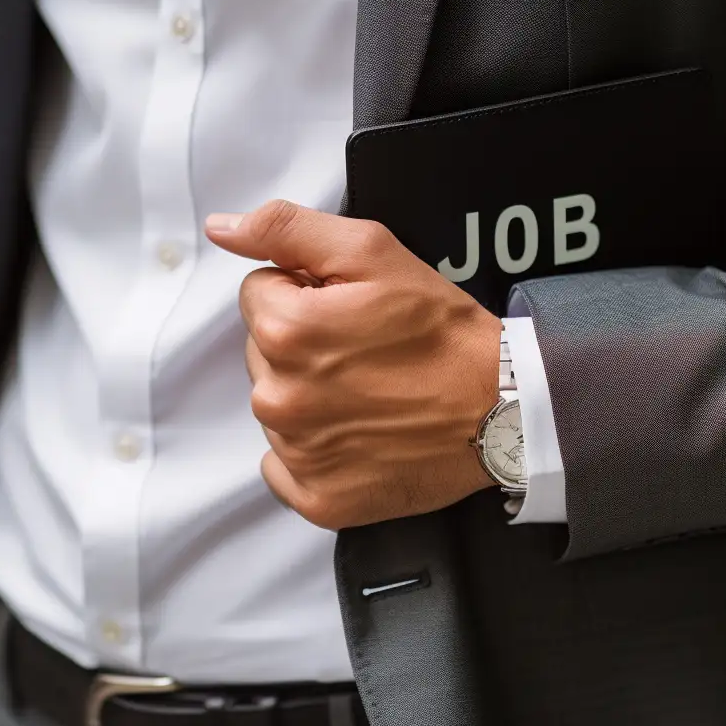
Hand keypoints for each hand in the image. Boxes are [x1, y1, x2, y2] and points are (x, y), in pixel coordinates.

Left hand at [205, 200, 504, 529]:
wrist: (503, 407)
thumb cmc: (442, 330)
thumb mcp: (372, 252)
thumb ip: (287, 230)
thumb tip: (222, 228)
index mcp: (284, 332)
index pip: (258, 295)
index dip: (304, 292)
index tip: (350, 308)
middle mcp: (278, 398)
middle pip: (262, 353)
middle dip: (303, 344)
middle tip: (365, 350)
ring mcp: (296, 454)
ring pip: (276, 407)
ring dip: (310, 396)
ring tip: (369, 391)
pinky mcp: (317, 497)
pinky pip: (286, 469)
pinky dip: (315, 454)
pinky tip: (358, 436)